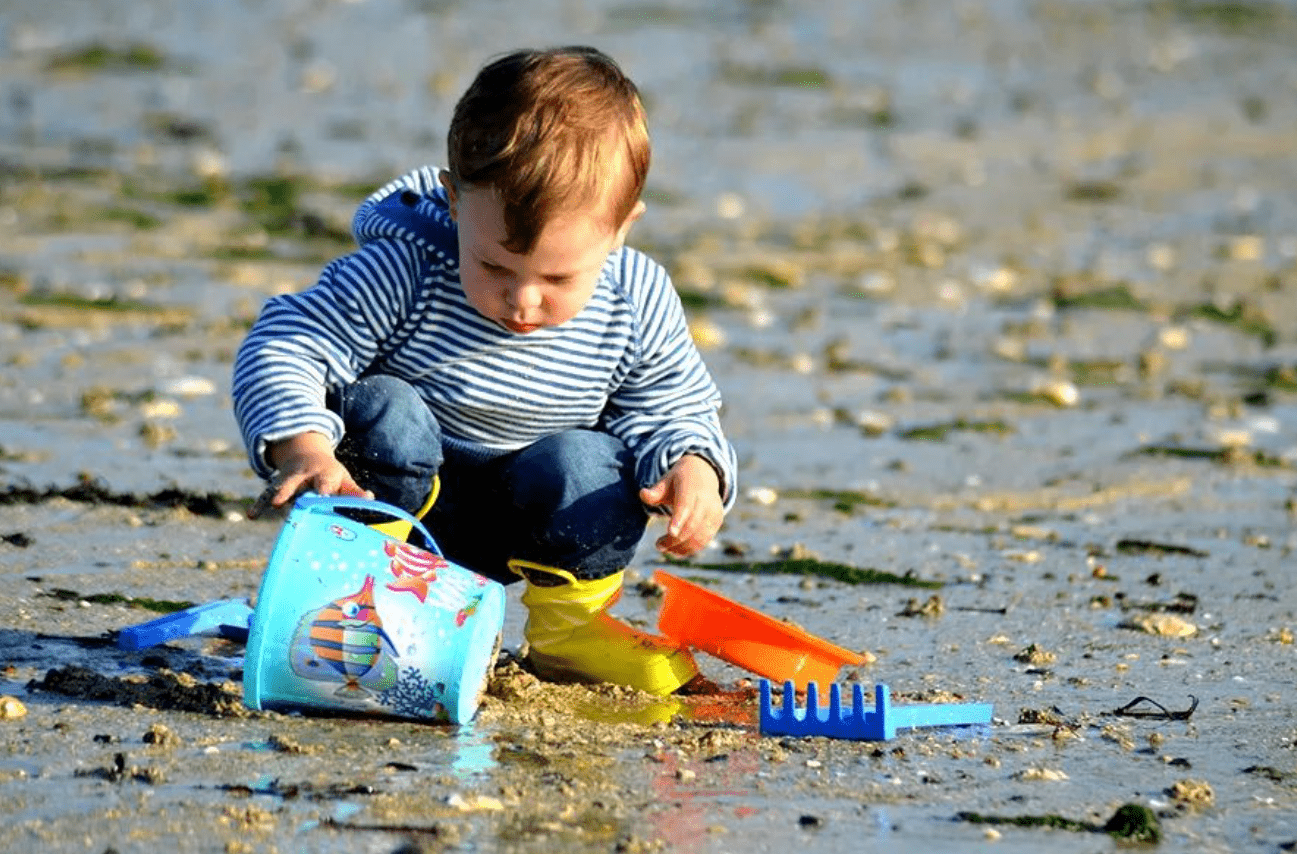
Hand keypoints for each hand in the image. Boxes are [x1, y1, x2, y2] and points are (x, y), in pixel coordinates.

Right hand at [247, 432, 371, 518]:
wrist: (306, 454)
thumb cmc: (330, 475)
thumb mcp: (344, 480)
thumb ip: (354, 492)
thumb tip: (370, 499)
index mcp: (325, 473)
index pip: (325, 483)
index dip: (324, 491)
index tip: (325, 500)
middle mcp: (306, 474)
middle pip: (303, 483)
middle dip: (301, 491)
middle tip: (300, 501)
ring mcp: (289, 479)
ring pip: (283, 486)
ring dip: (279, 494)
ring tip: (274, 504)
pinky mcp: (277, 485)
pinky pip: (266, 494)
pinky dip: (259, 504)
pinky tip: (252, 515)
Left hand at [638, 454, 723, 558]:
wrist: (705, 474)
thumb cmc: (680, 480)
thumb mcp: (667, 481)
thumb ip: (655, 491)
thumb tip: (643, 494)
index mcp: (692, 489)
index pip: (686, 506)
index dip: (679, 520)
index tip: (670, 533)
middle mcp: (707, 501)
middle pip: (692, 525)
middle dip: (674, 540)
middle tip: (658, 546)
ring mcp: (714, 512)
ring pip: (699, 537)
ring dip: (681, 547)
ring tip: (664, 549)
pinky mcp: (716, 522)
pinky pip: (704, 540)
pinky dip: (690, 548)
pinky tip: (676, 550)